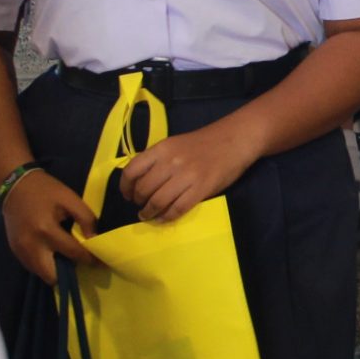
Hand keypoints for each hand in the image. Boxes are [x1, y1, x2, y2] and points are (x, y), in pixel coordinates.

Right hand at [4, 171, 96, 284]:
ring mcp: (20, 251)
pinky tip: (52, 253)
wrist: (15, 185)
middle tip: (78, 263)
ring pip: (41, 275)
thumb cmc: (46, 190)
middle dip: (68, 274)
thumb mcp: (70, 198)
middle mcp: (31, 245)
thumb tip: (94, 240)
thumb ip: (86, 219)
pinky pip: (33, 267)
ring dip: (55, 271)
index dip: (90, 260)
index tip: (102, 264)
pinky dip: (44, 265)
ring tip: (65, 257)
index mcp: (46, 230)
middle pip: (53, 276)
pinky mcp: (15, 251)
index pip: (73, 253)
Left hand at [120, 119, 259, 222]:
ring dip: (149, 213)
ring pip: (158, 201)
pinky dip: (167, 217)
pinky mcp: (201, 189)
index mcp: (162, 148)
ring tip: (149, 216)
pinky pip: (177, 209)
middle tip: (140, 206)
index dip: (125, 186)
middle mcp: (171, 162)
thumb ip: (158, 159)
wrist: (234, 140)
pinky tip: (164, 218)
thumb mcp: (175, 144)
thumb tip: (140, 181)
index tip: (127, 195)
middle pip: (144, 189)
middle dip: (138, 202)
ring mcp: (186, 176)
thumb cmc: (204, 143)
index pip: (132, 170)